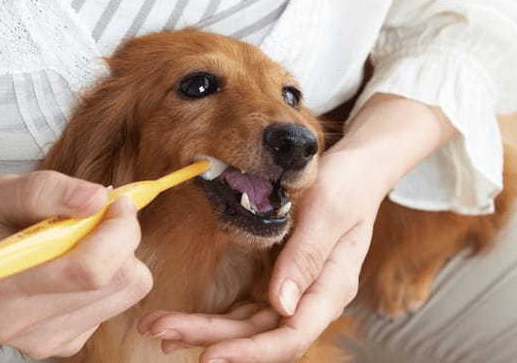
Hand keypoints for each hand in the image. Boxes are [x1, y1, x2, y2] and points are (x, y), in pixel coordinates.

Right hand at [0, 171, 152, 358]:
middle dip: (123, 238)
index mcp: (0, 285)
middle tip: (99, 216)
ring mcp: (46, 341)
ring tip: (81, 241)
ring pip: (128, 291)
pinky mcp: (64, 345)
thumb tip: (99, 197)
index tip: (117, 202)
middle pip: (120, 281)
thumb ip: (46, 191)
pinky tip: (74, 267)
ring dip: (119, 257)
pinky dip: (108, 278)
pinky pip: (115, 304)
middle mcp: (24, 324)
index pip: (89, 270)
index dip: (119, 230)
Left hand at [137, 94, 455, 361]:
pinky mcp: (277, 280)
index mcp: (332, 286)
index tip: (210, 356)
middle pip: (261, 334)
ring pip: (248, 325)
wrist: (354, 171)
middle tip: (163, 334)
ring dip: (207, 329)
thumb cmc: (346, 184)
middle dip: (212, 338)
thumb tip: (282, 305)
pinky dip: (217, 316)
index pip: (292, 335)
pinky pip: (245, 308)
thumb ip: (307, 256)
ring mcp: (293, 291)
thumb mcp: (328, 210)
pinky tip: (187, 319)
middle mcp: (311, 297)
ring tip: (162, 329)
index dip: (251, 352)